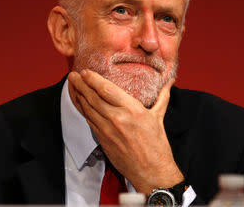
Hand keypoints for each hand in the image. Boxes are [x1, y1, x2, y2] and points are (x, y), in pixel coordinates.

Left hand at [68, 69, 183, 193]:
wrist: (151, 172)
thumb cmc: (157, 146)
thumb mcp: (159, 117)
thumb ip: (162, 97)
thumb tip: (169, 82)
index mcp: (133, 110)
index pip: (107, 90)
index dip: (93, 79)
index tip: (86, 71)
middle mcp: (117, 119)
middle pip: (93, 98)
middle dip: (81, 85)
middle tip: (73, 75)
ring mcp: (108, 131)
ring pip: (88, 109)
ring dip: (79, 96)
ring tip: (73, 85)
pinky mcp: (103, 140)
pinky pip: (90, 122)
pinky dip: (83, 111)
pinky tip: (80, 103)